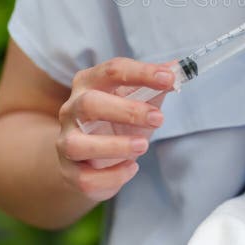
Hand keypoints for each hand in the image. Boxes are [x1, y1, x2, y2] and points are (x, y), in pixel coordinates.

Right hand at [55, 57, 175, 201]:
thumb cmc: (119, 120)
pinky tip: (131, 168)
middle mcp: (71, 108)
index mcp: (90, 82)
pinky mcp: (69, 171)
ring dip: (114, 146)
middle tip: (158, 119)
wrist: (93, 156)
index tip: (169, 78)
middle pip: (89, 103)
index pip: (112, 70)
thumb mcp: (139, 98)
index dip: (142, 72)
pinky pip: (85, 177)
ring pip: (77, 144)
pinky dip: (111, 176)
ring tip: (143, 146)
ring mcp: (65, 141)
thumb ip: (157, 84)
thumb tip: (179, 67)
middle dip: (126, 111)